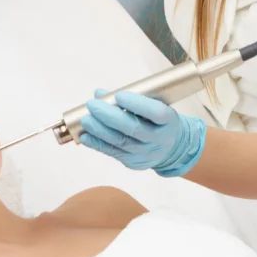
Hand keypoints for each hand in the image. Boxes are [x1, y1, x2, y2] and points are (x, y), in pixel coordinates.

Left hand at [79, 90, 206, 177]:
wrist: (171, 147)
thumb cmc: (158, 120)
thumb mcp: (154, 104)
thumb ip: (130, 98)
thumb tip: (100, 94)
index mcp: (168, 120)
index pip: (155, 113)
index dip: (137, 104)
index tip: (119, 95)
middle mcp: (159, 138)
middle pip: (134, 128)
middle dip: (109, 116)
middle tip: (92, 105)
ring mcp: (146, 153)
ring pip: (121, 142)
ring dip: (99, 130)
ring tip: (85, 119)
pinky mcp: (134, 162)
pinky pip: (113, 153)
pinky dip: (98, 144)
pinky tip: (86, 136)